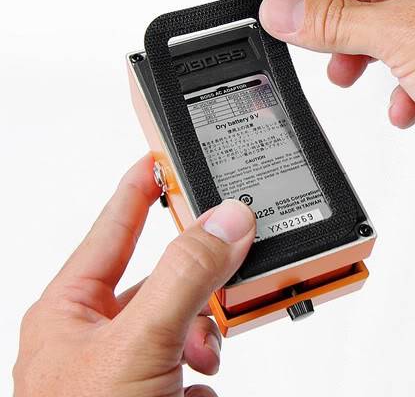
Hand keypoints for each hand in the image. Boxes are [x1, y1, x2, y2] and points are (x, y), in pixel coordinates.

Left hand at [13, 155, 255, 396]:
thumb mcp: (138, 344)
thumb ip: (185, 277)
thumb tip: (227, 222)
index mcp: (71, 310)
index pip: (113, 226)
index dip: (137, 187)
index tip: (158, 157)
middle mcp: (96, 336)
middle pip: (160, 279)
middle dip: (194, 286)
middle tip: (219, 283)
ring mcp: (124, 367)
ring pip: (182, 323)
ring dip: (204, 340)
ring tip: (201, 363)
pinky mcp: (150, 393)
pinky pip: (191, 364)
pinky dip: (203, 376)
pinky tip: (194, 393)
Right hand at [257, 0, 414, 137]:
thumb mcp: (403, 36)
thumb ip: (334, 21)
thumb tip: (280, 10)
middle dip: (329, 19)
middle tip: (300, 39)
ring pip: (382, 22)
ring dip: (358, 54)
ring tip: (346, 76)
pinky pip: (410, 54)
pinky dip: (397, 82)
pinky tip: (403, 104)